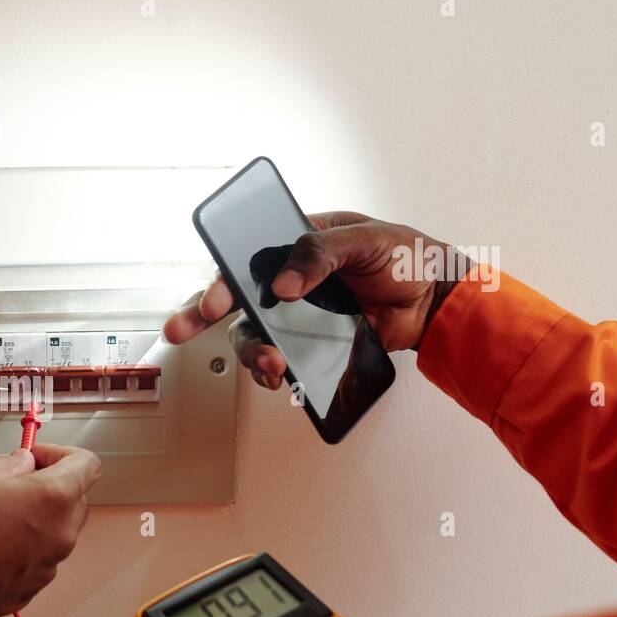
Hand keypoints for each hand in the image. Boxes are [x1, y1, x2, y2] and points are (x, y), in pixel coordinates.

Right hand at [0, 443, 101, 616]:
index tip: (36, 455)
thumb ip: (4, 462)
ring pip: (55, 531)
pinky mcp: (28, 592)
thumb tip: (19, 465)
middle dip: (48, 483)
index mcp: (51, 500)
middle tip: (11, 480)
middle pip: (76, 499)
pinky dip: (20, 547)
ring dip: (34, 518)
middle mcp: (58, 538)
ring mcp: (45, 569)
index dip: (60, 452)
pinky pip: (36, 559)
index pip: (87, 464)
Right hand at [164, 212, 463, 389]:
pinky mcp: (310, 343)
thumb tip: (285, 282)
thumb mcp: (368, 240)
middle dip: (200, 316)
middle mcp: (288, 280)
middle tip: (181, 330)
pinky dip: (274, 371)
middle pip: (234, 299)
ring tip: (271, 365)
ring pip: (252, 335)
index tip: (215, 299)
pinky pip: (280, 358)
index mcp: (296, 243)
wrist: (435, 302)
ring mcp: (296, 314)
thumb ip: (323, 254)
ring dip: (252, 353)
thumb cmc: (406, 257)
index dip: (224, 278)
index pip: (247, 257)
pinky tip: (281, 375)